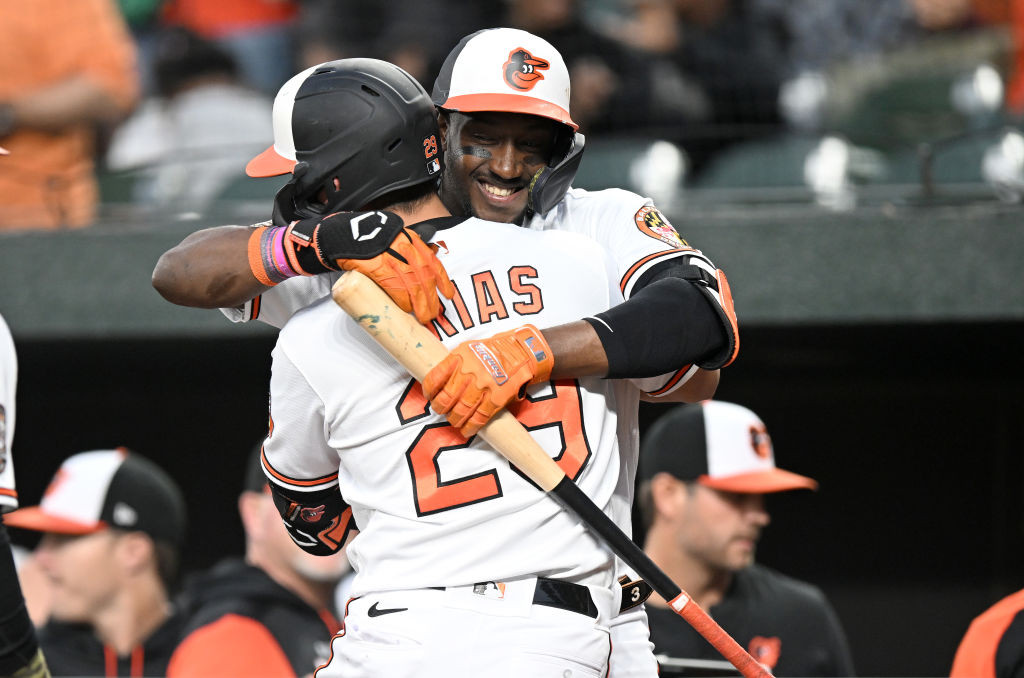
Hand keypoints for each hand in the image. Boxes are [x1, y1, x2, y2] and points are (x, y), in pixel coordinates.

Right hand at [340, 228, 454, 323]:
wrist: (342, 236)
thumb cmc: (368, 240)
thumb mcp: (393, 239)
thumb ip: (407, 252)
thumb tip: (421, 273)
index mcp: (411, 241)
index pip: (433, 262)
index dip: (443, 281)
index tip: (448, 295)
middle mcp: (405, 248)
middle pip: (425, 277)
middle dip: (432, 299)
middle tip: (433, 314)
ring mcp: (392, 257)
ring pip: (413, 285)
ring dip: (420, 304)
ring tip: (423, 317)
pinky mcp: (378, 267)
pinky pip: (395, 287)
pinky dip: (402, 300)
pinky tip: (406, 309)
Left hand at [423, 325, 553, 436]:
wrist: (522, 352)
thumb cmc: (494, 351)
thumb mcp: (469, 348)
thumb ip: (454, 363)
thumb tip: (440, 383)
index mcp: (459, 356)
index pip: (435, 378)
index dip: (429, 391)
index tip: (430, 396)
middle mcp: (470, 371)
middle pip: (446, 398)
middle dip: (440, 408)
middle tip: (441, 410)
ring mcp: (484, 385)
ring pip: (461, 410)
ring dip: (455, 419)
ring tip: (454, 421)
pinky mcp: (497, 397)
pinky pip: (480, 417)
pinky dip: (471, 426)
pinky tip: (467, 430)